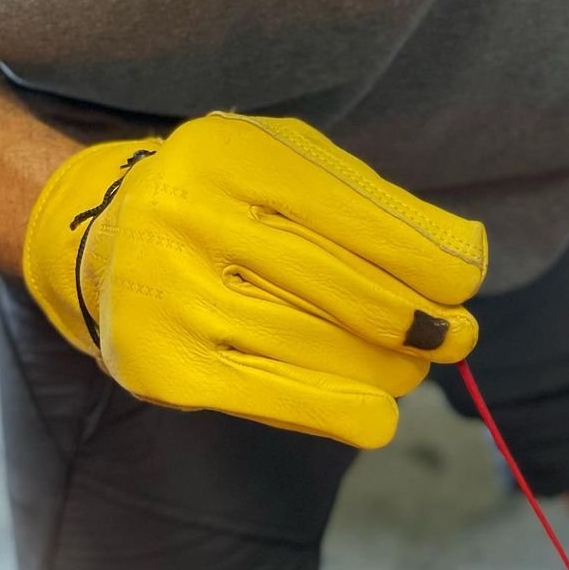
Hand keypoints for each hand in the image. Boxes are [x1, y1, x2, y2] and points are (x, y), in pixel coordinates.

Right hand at [23, 112, 486, 447]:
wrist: (101, 240)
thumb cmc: (226, 201)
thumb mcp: (287, 167)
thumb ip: (372, 202)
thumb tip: (467, 258)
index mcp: (233, 156)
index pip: (366, 220)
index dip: (434, 263)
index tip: (467, 284)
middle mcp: (193, 220)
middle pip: (355, 292)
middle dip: (424, 323)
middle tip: (456, 337)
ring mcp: (173, 300)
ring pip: (327, 352)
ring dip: (392, 369)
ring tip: (411, 366)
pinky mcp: (164, 369)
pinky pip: (282, 401)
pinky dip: (347, 412)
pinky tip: (380, 412)